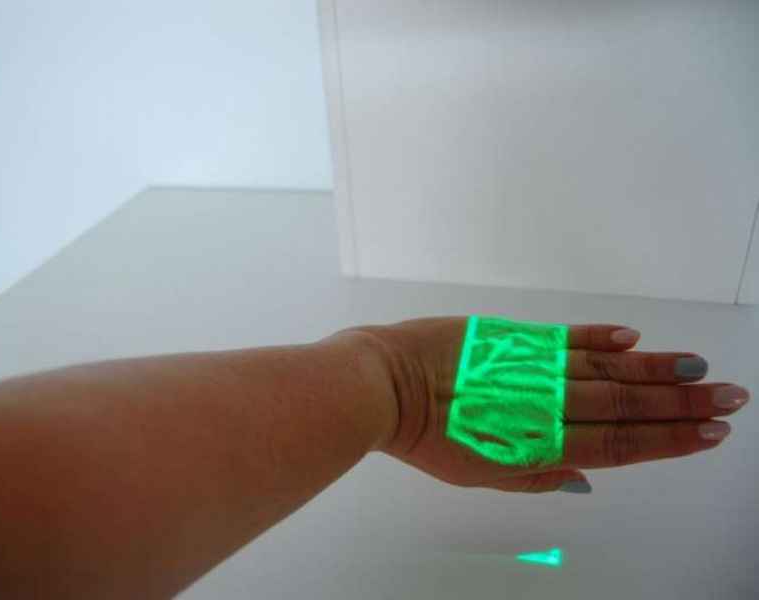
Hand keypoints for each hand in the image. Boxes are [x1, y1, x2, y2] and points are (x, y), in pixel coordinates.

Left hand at [349, 317, 748, 492]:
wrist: (385, 383)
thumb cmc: (425, 437)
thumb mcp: (480, 474)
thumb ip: (535, 477)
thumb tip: (586, 481)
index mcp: (540, 444)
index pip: (618, 444)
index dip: (667, 439)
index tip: (709, 434)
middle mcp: (545, 403)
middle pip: (626, 404)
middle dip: (681, 403)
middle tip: (731, 398)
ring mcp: (532, 366)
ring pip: (606, 368)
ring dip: (656, 369)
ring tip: (701, 368)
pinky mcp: (514, 337)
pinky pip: (565, 337)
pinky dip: (601, 338)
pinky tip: (635, 338)